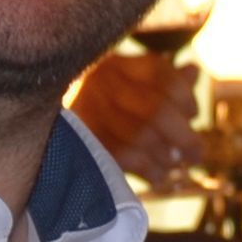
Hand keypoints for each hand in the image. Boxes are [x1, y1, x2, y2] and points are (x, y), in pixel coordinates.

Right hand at [67, 51, 202, 184]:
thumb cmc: (98, 102)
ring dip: (167, 156)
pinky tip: (161, 177)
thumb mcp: (127, 82)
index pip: (159, 73)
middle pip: (155, 109)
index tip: (193, 113)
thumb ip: (162, 78)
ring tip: (178, 164)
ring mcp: (90, 113)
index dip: (184, 95)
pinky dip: (151, 171)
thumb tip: (193, 72)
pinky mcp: (86, 143)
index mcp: (114, 64)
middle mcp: (100, 84)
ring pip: (142, 137)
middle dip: (183, 135)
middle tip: (197, 152)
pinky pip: (127, 159)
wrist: (45, 124)